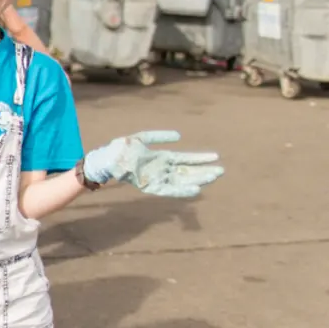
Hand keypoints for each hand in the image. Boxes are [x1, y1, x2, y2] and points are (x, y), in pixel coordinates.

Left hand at [82, 130, 223, 196]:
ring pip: (182, 181)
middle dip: (204, 171)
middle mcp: (162, 169)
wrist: (106, 159)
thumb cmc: (121, 148)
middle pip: (187, 171)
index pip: (185, 159)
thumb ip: (159, 137)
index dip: (200, 158)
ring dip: (197, 180)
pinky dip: (182, 190)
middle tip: (222, 171)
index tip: (216, 156)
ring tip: (213, 177)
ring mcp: (157, 178)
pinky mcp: (151, 186)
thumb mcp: (142, 138)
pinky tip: (195, 190)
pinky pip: (169, 190)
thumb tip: (179, 136)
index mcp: (161, 157)